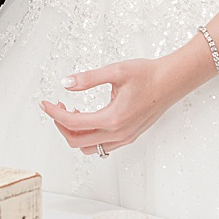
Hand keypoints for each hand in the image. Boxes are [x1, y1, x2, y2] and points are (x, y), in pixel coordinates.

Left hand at [40, 52, 202, 153]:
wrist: (173, 81)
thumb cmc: (149, 75)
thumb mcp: (116, 71)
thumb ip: (88, 78)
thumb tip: (66, 83)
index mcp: (113, 118)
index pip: (73, 122)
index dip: (54, 113)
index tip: (45, 103)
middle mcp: (119, 133)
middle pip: (77, 141)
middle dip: (61, 125)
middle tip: (56, 107)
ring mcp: (125, 137)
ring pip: (89, 148)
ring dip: (75, 134)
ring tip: (72, 112)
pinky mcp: (129, 136)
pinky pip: (102, 146)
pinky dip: (89, 137)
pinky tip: (89, 118)